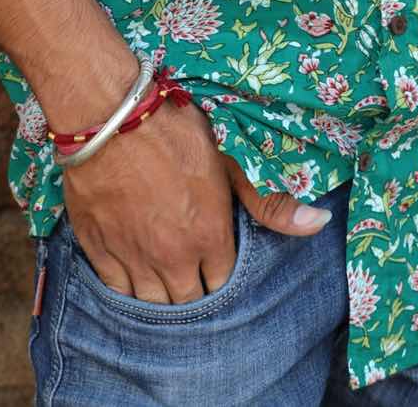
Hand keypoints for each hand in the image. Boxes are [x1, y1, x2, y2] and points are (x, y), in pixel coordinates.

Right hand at [63, 98, 329, 302]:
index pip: (222, 283)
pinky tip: (132, 273)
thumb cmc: (174, 128)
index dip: (221, 274)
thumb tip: (318, 223)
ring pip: (151, 302)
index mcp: (209, 237)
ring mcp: (133, 256)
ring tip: (163, 275)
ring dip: (160, 293)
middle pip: (187, 301)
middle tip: (190, 268)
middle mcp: (172, 257)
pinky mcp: (98, 248)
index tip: (216, 259)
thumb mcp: (230, 159)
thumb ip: (270, 202)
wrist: (110, 115)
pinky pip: (115, 289)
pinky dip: (125, 286)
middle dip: (193, 288)